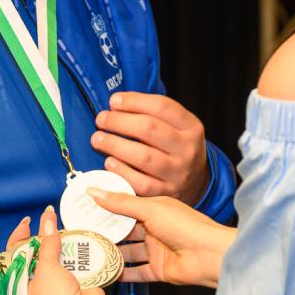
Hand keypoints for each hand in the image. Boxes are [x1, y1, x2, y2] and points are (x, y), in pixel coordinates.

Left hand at [14, 209, 108, 294]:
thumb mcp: (46, 269)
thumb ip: (47, 244)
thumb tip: (48, 221)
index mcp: (20, 284)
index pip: (14, 256)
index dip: (19, 237)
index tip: (27, 222)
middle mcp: (35, 284)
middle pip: (36, 254)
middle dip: (42, 236)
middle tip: (48, 218)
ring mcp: (55, 283)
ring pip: (54, 256)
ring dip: (59, 242)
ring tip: (62, 225)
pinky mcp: (73, 283)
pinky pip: (71, 262)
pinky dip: (73, 252)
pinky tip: (76, 238)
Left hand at [92, 92, 209, 204]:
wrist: (196, 183)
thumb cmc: (175, 147)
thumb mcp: (176, 126)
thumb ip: (151, 113)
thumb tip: (115, 105)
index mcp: (191, 127)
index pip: (162, 107)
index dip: (134, 101)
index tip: (113, 101)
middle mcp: (187, 149)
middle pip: (150, 129)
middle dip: (119, 121)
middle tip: (101, 119)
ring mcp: (178, 174)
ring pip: (143, 157)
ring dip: (114, 145)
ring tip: (98, 139)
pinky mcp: (166, 194)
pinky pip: (140, 183)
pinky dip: (121, 171)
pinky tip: (109, 162)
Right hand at [95, 188, 234, 287]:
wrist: (210, 256)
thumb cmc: (186, 226)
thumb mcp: (150, 209)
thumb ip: (121, 203)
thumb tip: (94, 192)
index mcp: (155, 208)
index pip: (126, 205)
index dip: (107, 206)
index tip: (85, 207)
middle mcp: (154, 228)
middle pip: (125, 230)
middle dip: (106, 231)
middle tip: (82, 232)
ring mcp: (157, 250)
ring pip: (129, 252)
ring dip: (112, 253)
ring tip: (90, 253)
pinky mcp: (159, 270)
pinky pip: (137, 272)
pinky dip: (124, 274)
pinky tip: (107, 273)